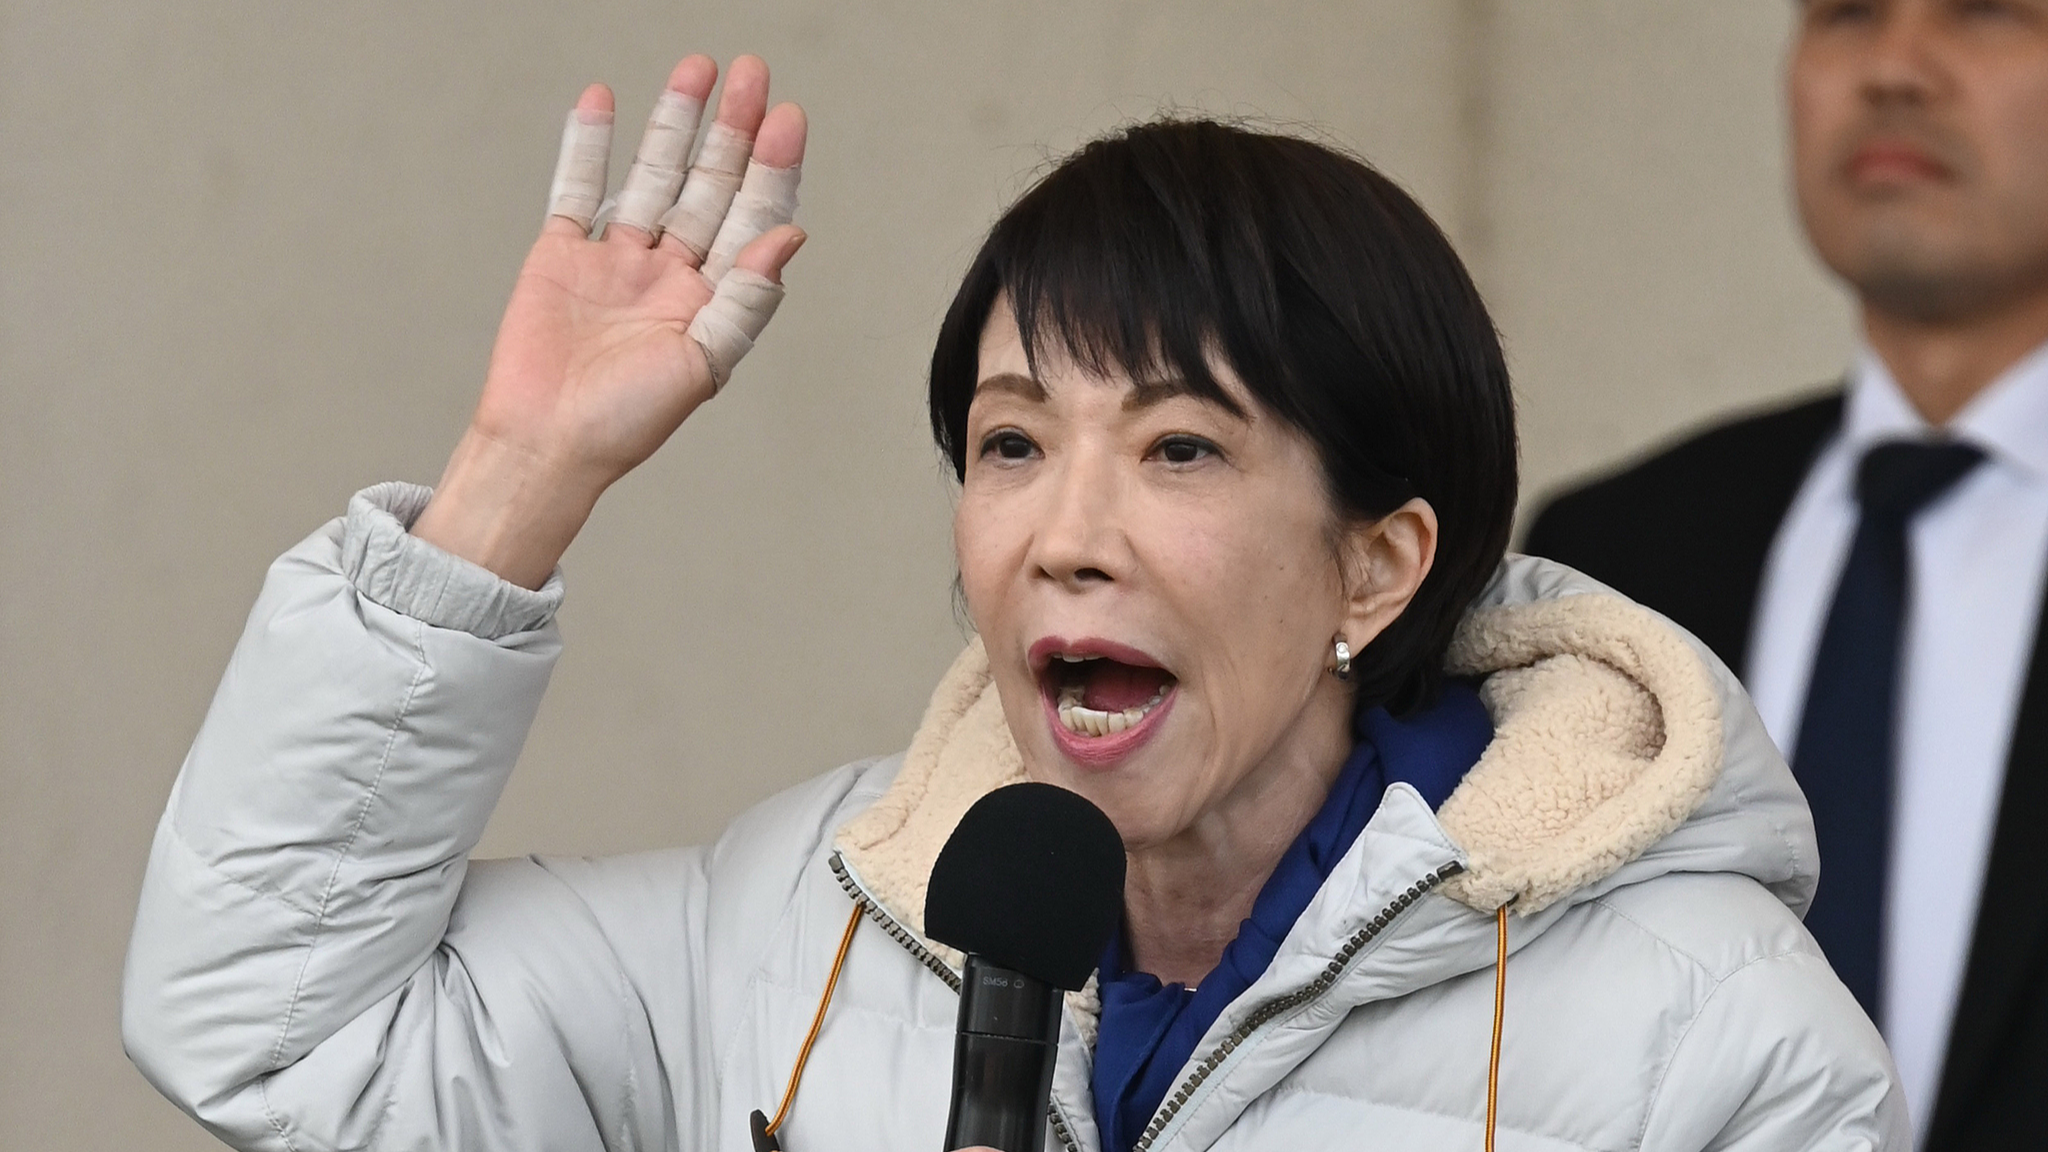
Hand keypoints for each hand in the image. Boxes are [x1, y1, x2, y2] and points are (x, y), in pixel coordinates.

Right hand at [413, 55, 807, 587]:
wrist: (545, 445)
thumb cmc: (626, 423)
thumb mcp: (702, 364)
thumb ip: (745, 300)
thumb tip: (791, 237)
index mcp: (713, 301)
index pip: (752, 220)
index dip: (771, 170)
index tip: (788, 119)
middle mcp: (671, 274)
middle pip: (709, 186)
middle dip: (733, 131)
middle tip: (753, 74)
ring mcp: (617, 261)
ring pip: (653, 177)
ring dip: (674, 124)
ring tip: (697, 69)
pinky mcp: (562, 256)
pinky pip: (577, 189)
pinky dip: (588, 146)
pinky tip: (603, 99)